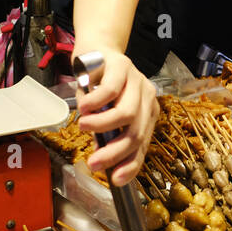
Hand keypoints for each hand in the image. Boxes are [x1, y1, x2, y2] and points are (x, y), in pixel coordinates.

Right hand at [74, 48, 158, 184]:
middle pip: (137, 131)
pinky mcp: (123, 66)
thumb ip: (106, 132)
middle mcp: (147, 97)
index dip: (131, 164)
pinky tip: (84, 108)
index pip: (143, 144)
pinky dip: (96, 103)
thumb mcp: (104, 113)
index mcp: (147, 112)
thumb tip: (101, 155)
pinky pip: (111, 90)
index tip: (116, 180)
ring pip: (128, 112)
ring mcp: (137, 80)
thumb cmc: (100, 85)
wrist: (96, 50)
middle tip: (94, 163)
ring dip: (103, 125)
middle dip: (115, 152)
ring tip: (83, 127)